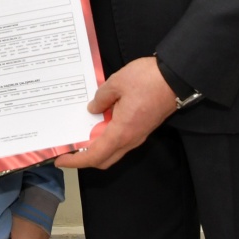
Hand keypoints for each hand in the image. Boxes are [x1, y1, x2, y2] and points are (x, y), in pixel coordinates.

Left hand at [56, 56, 174, 170]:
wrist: (177, 78)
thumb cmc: (148, 80)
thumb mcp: (117, 83)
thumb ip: (101, 98)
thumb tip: (93, 108)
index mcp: (121, 131)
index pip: (95, 156)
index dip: (76, 161)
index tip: (61, 159)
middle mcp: (131, 139)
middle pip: (104, 159)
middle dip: (84, 158)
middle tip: (69, 150)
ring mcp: (139, 135)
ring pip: (113, 150)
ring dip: (96, 147)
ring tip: (81, 135)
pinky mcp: (143, 127)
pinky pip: (121, 140)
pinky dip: (107, 138)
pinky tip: (99, 122)